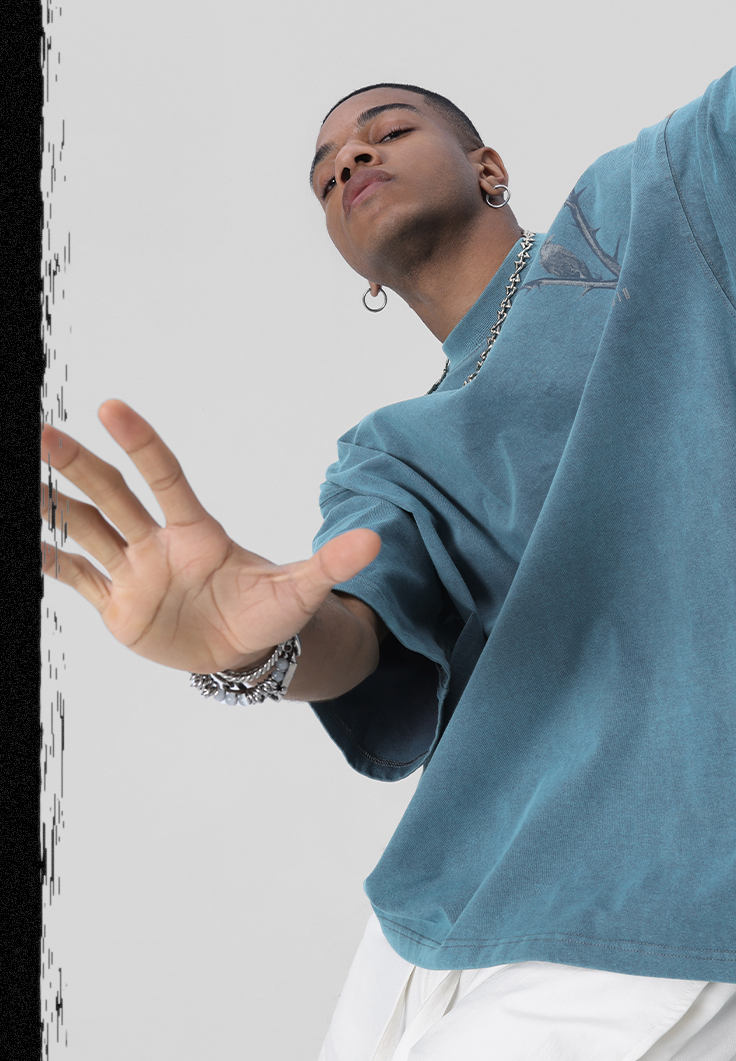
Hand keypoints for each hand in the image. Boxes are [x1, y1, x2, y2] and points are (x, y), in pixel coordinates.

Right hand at [40, 400, 380, 674]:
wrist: (247, 652)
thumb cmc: (271, 612)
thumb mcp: (302, 590)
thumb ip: (330, 564)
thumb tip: (376, 540)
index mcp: (196, 531)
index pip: (163, 476)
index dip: (140, 443)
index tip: (110, 407)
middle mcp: (157, 542)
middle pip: (112, 493)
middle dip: (78, 463)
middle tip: (43, 432)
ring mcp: (133, 571)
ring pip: (84, 528)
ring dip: (52, 505)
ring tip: (22, 482)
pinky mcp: (117, 605)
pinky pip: (74, 577)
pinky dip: (47, 561)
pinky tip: (25, 543)